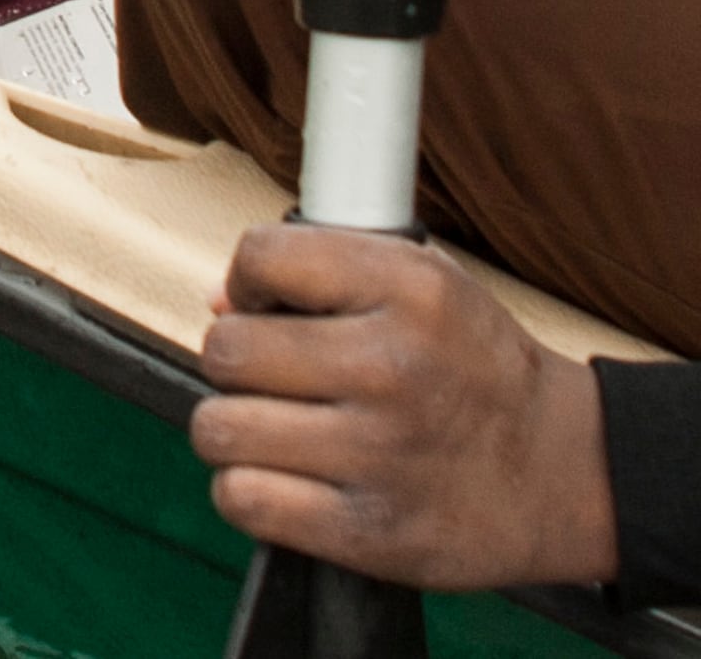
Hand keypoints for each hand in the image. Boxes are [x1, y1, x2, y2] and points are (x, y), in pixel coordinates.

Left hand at [194, 224, 617, 591]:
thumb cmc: (476, 370)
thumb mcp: (423, 285)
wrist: (568, 471)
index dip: (249, 282)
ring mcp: (381, 455)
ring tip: (278, 430)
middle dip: (236, 363)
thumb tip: (218, 302)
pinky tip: (284, 479)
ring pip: (220, 429)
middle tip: (277, 378)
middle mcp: (393, 369)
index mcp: (410, 292)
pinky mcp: (371, 531)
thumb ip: (320, 271)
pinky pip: (243, 500)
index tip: (271, 307)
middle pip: (225, 351)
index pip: (260, 256)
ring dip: (234, 431)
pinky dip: (246, 492)